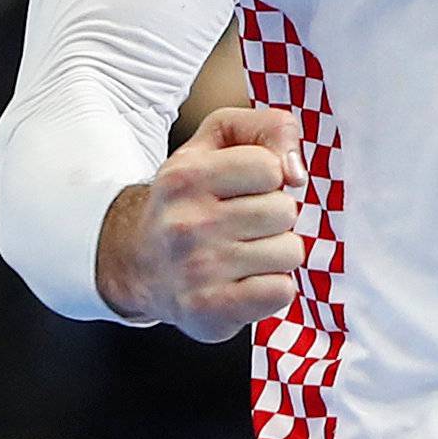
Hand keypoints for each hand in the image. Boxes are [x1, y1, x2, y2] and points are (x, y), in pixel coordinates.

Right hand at [95, 106, 306, 340]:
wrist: (141, 263)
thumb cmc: (191, 197)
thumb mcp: (218, 140)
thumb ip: (268, 127)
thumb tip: (296, 172)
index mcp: (186, 175)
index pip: (271, 167)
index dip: (269, 176)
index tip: (246, 187)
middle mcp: (185, 224)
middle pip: (284, 211)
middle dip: (273, 217)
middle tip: (241, 224)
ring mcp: (197, 271)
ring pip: (290, 252)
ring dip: (275, 253)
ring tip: (241, 253)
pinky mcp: (210, 311)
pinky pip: (282, 291)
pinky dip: (272, 288)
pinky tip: (244, 281)